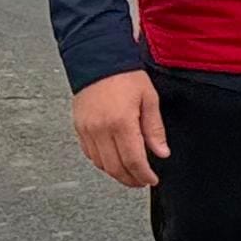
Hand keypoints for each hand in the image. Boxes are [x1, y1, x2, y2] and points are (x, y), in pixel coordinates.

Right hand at [70, 70, 168, 189]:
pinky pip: (90, 154)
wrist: (98, 60)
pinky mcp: (79, 128)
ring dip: (116, 173)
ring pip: (101, 164)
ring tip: (130, 173)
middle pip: (116, 168)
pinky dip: (102, 162)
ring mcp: (87, 130)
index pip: (133, 160)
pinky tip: (113, 160)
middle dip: (131, 179)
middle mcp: (101, 129)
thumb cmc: (125, 76)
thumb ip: (154, 129)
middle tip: (142, 181)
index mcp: (121, 122)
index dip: (144, 175)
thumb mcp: (149, 99)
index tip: (151, 179)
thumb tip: (161, 152)